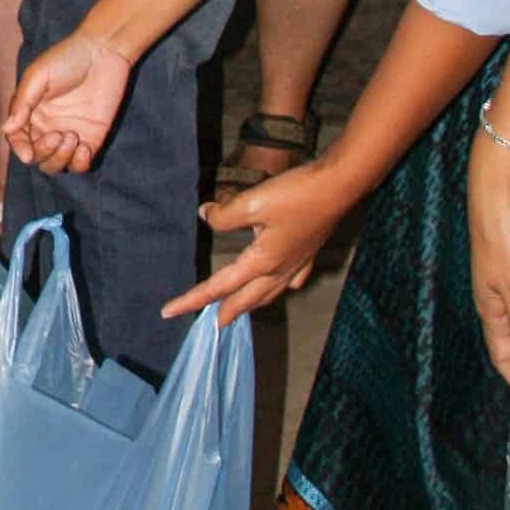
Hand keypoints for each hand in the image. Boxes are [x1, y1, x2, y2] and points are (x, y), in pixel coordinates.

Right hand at [2, 33, 133, 174]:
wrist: (103, 52)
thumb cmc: (66, 58)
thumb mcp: (38, 76)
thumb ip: (22, 103)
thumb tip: (8, 128)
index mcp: (30, 112)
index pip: (17, 139)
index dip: (19, 149)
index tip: (28, 154)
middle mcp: (47, 127)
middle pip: (37, 157)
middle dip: (44, 153)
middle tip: (57, 135)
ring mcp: (69, 135)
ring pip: (56, 165)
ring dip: (60, 159)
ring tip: (73, 138)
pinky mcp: (92, 139)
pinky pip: (80, 165)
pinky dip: (79, 164)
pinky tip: (84, 147)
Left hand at [163, 161, 354, 325]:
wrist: (340, 185)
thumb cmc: (297, 194)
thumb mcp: (251, 202)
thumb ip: (223, 215)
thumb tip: (206, 215)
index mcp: (261, 262)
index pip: (218, 287)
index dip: (192, 299)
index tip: (168, 312)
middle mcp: (280, 269)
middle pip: (246, 299)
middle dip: (226, 312)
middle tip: (212, 324)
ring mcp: (298, 263)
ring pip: (269, 292)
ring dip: (251, 303)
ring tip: (240, 309)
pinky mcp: (309, 252)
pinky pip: (291, 278)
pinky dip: (279, 287)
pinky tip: (280, 286)